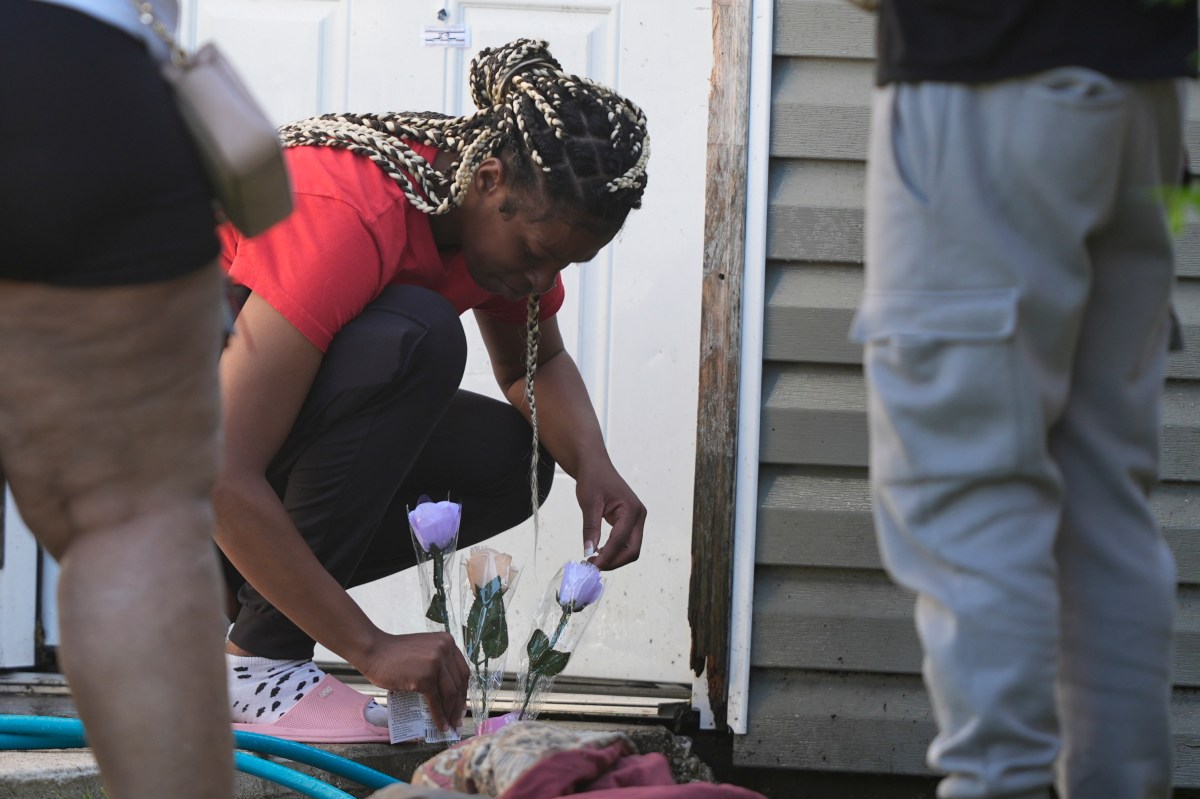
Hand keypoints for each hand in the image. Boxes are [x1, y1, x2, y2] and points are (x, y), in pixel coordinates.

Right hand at [354, 631, 468, 730]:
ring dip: (451, 712)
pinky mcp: (426, 676)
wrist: (373, 651)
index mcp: (447, 642)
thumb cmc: (395, 655)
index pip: (462, 671)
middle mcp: (445, 648)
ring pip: (450, 693)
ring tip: (450, 725)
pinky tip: (440, 726)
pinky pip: (436, 701)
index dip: (463, 691)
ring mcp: (436, 661)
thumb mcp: (424, 652)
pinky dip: (439, 716)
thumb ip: (437, 664)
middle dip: (459, 704)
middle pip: (459, 682)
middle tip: (457, 720)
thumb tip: (449, 694)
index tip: (462, 706)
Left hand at [575, 458, 646, 569]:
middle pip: (633, 550)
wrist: (595, 466)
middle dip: (614, 561)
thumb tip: (588, 551)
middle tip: (593, 566)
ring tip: (594, 560)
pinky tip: (599, 551)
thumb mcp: (589, 503)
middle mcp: (639, 516)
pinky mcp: (630, 522)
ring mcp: (636, 520)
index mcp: (631, 510)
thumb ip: (591, 528)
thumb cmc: (593, 479)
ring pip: (631, 549)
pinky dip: (615, 551)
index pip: (621, 541)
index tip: (591, 565)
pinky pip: (626, 542)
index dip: (607, 556)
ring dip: (615, 558)